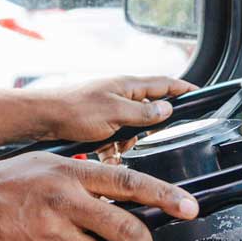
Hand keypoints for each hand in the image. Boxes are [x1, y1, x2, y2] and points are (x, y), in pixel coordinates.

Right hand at [0, 154, 198, 240]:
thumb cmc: (4, 185)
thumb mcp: (47, 167)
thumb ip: (85, 182)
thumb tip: (123, 201)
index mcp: (70, 174)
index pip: (129, 183)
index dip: (164, 197)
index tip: (189, 208)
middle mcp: (64, 203)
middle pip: (124, 231)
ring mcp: (51, 235)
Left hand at [24, 73, 194, 145]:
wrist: (42, 118)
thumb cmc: (76, 111)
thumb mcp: (116, 114)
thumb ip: (143, 112)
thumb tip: (167, 109)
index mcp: (128, 86)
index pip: (164, 83)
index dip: (182, 89)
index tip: (199, 93)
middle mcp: (119, 93)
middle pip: (147, 108)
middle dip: (147, 127)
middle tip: (141, 138)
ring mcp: (107, 105)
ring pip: (130, 126)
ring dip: (126, 140)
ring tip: (116, 148)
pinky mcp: (95, 120)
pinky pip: (113, 135)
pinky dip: (111, 147)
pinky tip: (106, 157)